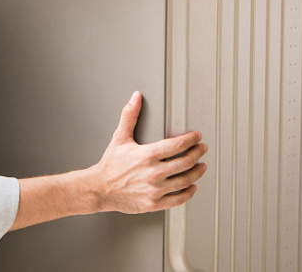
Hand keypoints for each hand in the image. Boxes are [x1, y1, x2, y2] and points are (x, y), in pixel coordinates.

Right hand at [89, 91, 207, 213]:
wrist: (99, 189)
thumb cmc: (110, 165)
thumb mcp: (120, 138)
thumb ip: (130, 116)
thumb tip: (136, 98)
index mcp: (147, 155)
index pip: (177, 145)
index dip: (191, 139)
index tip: (196, 137)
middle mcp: (153, 173)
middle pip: (186, 162)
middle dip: (198, 153)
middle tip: (202, 149)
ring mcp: (154, 190)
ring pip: (185, 180)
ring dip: (197, 172)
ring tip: (201, 166)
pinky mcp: (154, 203)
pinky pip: (178, 199)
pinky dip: (188, 193)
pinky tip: (191, 187)